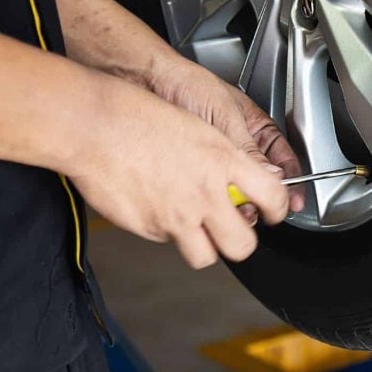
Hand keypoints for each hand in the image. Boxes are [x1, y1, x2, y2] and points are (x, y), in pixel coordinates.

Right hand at [69, 77, 288, 267]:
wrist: (92, 125)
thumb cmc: (138, 116)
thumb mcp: (199, 127)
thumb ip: (227, 158)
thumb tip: (245, 178)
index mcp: (223, 161)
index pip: (272, 196)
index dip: (280, 210)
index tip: (275, 212)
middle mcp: (204, 194)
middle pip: (242, 245)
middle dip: (242, 243)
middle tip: (235, 231)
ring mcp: (176, 217)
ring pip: (204, 256)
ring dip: (204, 246)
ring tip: (195, 226)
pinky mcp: (148, 229)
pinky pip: (166, 242)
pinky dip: (167, 231)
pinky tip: (156, 204)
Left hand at [147, 55, 305, 218]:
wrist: (150, 81)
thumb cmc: (189, 84)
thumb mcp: (226, 118)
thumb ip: (248, 150)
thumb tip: (270, 177)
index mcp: (257, 128)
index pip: (284, 159)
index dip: (291, 181)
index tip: (292, 201)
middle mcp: (241, 144)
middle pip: (262, 180)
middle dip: (261, 196)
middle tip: (258, 207)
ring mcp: (218, 158)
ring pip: (238, 187)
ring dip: (238, 199)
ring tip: (235, 204)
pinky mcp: (197, 168)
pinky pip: (213, 189)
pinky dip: (215, 197)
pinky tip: (214, 199)